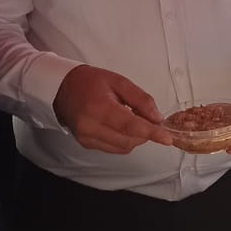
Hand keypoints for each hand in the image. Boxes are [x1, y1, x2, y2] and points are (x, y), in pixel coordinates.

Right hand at [52, 65, 171, 153]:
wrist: (63, 88)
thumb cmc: (91, 82)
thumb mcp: (119, 81)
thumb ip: (140, 99)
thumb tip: (157, 118)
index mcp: (99, 108)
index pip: (130, 126)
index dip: (151, 133)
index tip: (167, 138)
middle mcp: (91, 127)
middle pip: (129, 139)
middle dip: (145, 132)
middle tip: (147, 117)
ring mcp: (87, 138)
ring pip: (124, 147)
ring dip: (135, 137)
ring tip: (130, 118)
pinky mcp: (86, 144)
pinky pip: (114, 148)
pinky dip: (124, 140)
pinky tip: (120, 126)